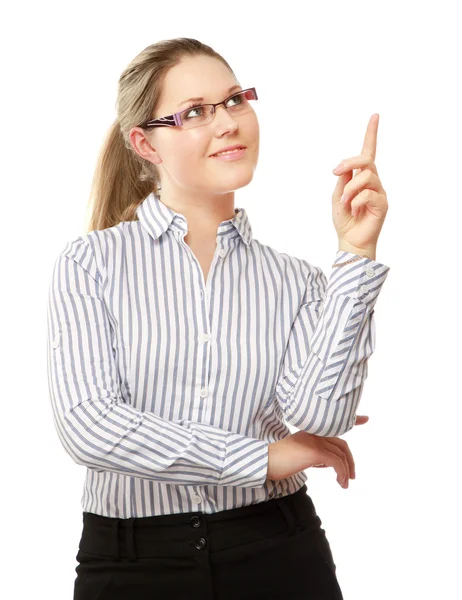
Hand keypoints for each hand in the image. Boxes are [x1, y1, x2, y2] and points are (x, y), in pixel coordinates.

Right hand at [266, 415, 368, 487]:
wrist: (266, 462)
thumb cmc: (279, 460)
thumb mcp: (300, 454)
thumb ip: (313, 454)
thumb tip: (326, 462)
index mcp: (311, 430)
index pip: (335, 423)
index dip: (353, 419)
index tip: (366, 418)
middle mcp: (315, 432)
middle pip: (342, 444)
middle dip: (350, 461)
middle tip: (352, 476)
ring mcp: (315, 440)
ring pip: (341, 455)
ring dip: (346, 471)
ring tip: (344, 484)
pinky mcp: (315, 451)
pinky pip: (337, 463)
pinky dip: (342, 473)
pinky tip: (340, 482)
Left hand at [332, 114, 387, 253]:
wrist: (350, 241)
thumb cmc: (344, 220)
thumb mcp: (337, 196)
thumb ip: (343, 181)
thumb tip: (346, 167)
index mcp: (361, 177)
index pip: (368, 152)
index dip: (371, 134)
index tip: (375, 115)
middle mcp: (373, 181)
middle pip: (366, 160)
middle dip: (350, 162)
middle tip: (336, 172)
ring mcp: (379, 192)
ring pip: (366, 176)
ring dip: (350, 188)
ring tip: (344, 202)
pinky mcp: (383, 203)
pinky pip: (368, 194)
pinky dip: (356, 201)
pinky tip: (354, 211)